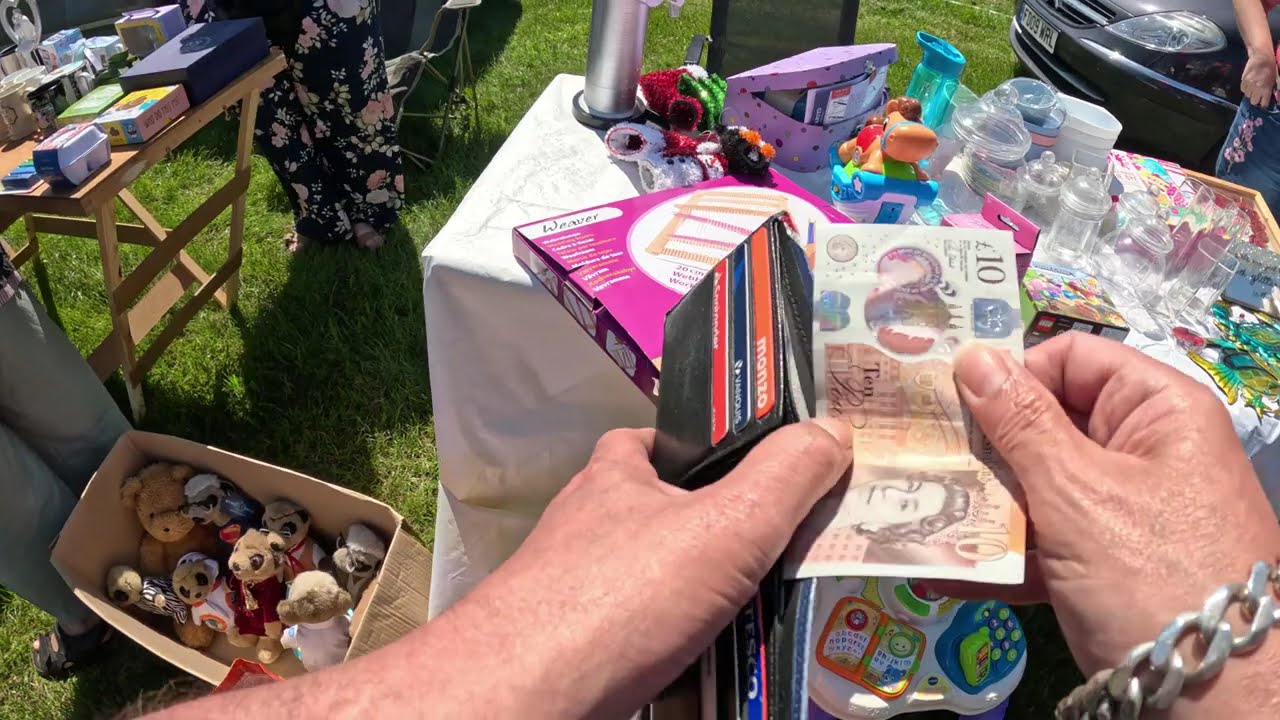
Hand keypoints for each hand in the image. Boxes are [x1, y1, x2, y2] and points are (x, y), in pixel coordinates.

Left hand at [442, 420, 852, 718]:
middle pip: (656, 517)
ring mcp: (576, 594)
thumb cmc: (621, 594)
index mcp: (613, 480)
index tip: (746, 467)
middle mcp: (586, 530)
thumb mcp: (725, 525)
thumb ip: (783, 478)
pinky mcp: (577, 653)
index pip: (649, 441)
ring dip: (696, 601)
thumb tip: (831, 430)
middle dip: (709, 535)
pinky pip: (639, 641)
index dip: (696, 447)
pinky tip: (711, 669)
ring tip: (762, 618)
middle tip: (774, 555)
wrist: (530, 698)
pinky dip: (675, 652)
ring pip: (648, 586)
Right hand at [928, 334, 1279, 711]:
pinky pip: (1044, 543)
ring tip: (914, 513)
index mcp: (1158, 411)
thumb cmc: (1152, 574)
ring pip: (1037, 487)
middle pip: (1048, 424)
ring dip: (981, 505)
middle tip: (918, 456)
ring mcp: (1123, 513)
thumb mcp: (1077, 491)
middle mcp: (1144, 452)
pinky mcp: (1105, 567)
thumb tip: (972, 354)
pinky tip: (941, 573)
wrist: (1219, 701)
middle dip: (983, 446)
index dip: (1012, 375)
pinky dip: (1000, 556)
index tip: (947, 403)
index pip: (1072, 359)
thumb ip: (1019, 422)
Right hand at [1242, 50, 1275, 107]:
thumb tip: (1269, 97)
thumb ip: (1271, 89)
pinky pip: (1243, 90)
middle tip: (1259, 95)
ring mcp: (1249, 85)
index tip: (1264, 102)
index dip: (1264, 104)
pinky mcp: (1243, 80)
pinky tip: (1250, 85)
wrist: (1262, 57)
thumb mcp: (1274, 80)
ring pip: (1247, 95)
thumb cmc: (1271, 68)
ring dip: (1251, 93)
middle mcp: (1257, 89)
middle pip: (1254, 101)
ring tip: (1254, 88)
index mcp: (1266, 89)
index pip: (1263, 103)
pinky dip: (1246, 89)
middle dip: (1257, 99)